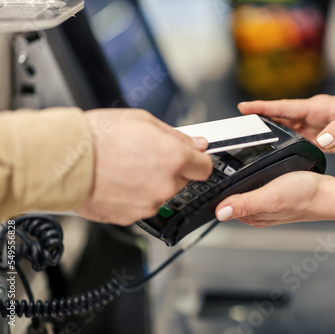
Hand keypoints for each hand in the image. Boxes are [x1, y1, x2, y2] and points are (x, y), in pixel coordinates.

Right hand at [75, 109, 211, 225]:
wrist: (63, 160)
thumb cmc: (98, 137)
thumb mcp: (143, 120)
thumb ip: (177, 135)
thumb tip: (197, 144)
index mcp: (174, 159)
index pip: (204, 168)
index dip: (197, 161)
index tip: (191, 159)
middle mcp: (165, 185)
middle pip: (182, 181)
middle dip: (170, 170)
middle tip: (146, 157)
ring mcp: (149, 204)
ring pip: (161, 194)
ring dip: (152, 184)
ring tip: (127, 168)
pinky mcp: (131, 217)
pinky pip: (142, 206)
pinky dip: (135, 197)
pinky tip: (118, 182)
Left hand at [215, 172, 334, 227]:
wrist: (330, 192)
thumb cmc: (306, 196)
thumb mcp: (271, 196)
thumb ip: (245, 203)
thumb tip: (219, 212)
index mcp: (252, 215)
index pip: (222, 205)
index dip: (212, 191)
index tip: (204, 176)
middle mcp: (257, 210)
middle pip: (230, 197)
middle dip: (221, 184)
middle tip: (212, 165)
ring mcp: (266, 201)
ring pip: (243, 190)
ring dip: (235, 180)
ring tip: (227, 165)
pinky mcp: (275, 192)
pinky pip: (256, 185)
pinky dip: (251, 177)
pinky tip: (254, 168)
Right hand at [239, 95, 334, 154]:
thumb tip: (322, 140)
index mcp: (319, 108)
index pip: (285, 107)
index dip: (264, 107)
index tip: (243, 108)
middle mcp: (315, 116)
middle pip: (281, 118)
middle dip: (261, 121)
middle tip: (240, 128)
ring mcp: (318, 128)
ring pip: (289, 130)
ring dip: (273, 134)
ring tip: (253, 142)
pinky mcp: (324, 139)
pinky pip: (301, 142)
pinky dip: (288, 146)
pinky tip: (280, 153)